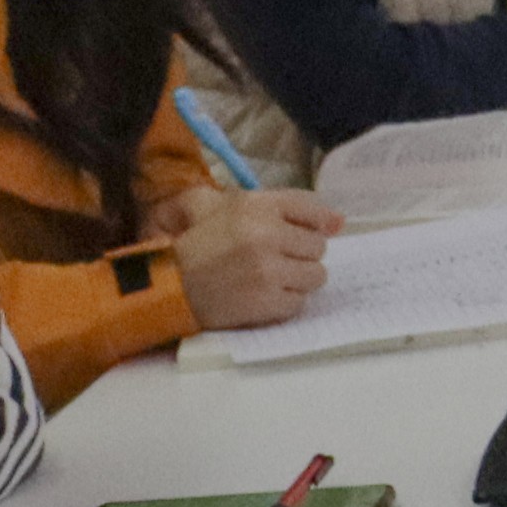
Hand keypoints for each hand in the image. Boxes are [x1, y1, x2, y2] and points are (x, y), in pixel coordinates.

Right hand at [169, 181, 341, 329]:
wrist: (166, 286)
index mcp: (256, 205)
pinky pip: (300, 302)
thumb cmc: (194, 243)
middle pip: (317, 246)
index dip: (318, 222)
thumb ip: (277, 204)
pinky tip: (263, 296)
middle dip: (300, 253)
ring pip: (315, 275)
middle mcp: (267, 234)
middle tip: (275, 258)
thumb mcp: (219, 204)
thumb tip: (339, 222)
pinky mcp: (267, 302)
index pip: (312, 208)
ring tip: (270, 278)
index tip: (316, 231)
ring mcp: (269, 270)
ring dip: (297, 279)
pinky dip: (285, 302)